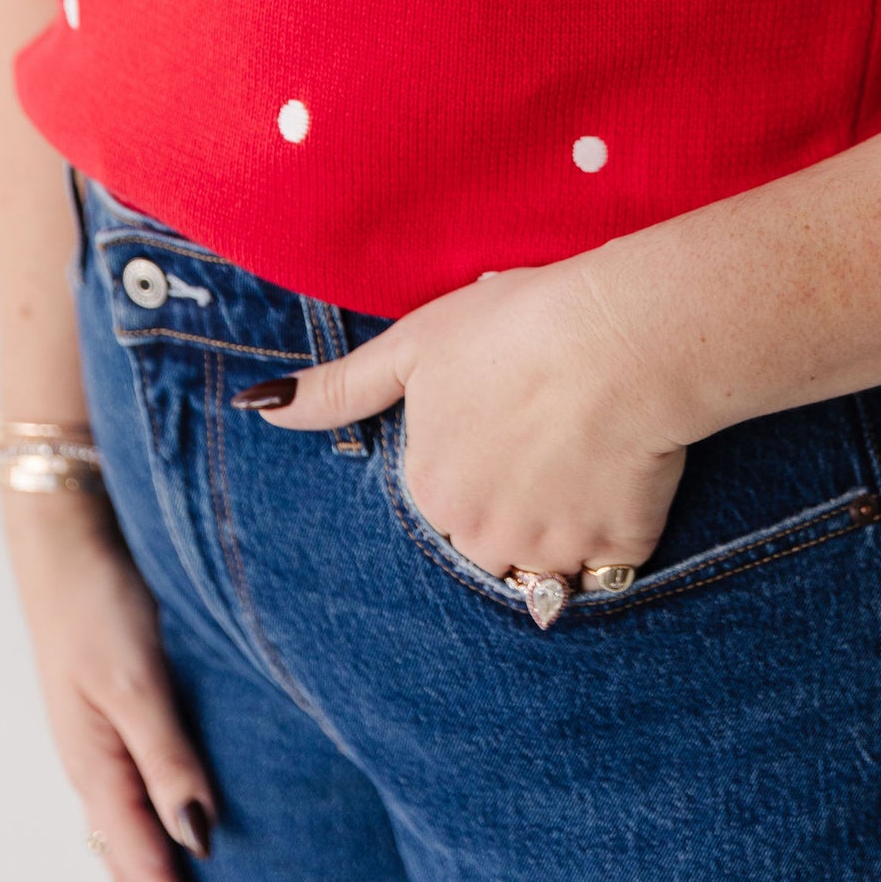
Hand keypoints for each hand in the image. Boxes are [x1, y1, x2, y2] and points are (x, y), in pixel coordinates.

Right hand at [2, 490, 214, 881]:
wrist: (69, 534)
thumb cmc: (97, 603)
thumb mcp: (136, 683)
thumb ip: (168, 759)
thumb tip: (198, 837)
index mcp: (96, 767)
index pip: (141, 859)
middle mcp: (97, 762)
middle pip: (128, 856)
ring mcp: (103, 737)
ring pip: (129, 825)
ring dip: (154, 867)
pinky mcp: (119, 707)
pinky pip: (134, 786)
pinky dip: (153, 820)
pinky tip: (180, 818)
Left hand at [232, 256, 688, 594]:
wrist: (621, 335)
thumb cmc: (517, 325)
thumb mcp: (414, 344)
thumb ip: (338, 390)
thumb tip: (255, 407)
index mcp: (429, 490)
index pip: (442, 496)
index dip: (478, 451)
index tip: (507, 409)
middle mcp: (478, 536)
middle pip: (491, 535)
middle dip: (516, 498)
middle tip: (550, 426)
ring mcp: (549, 551)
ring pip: (549, 556)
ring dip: (565, 517)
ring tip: (588, 446)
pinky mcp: (616, 548)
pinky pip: (613, 556)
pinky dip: (619, 522)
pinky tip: (625, 466)